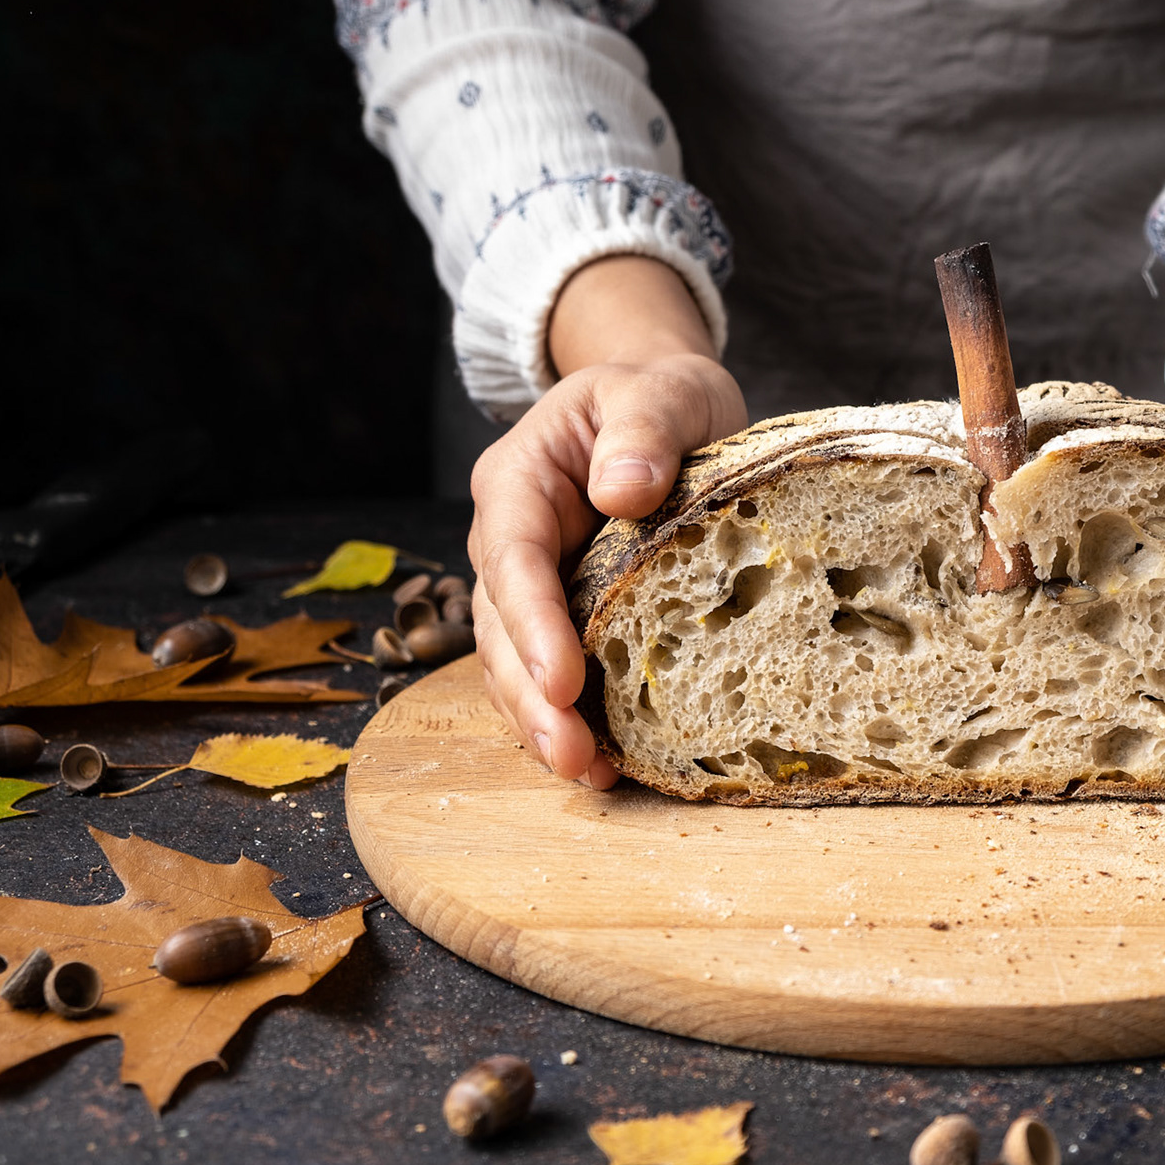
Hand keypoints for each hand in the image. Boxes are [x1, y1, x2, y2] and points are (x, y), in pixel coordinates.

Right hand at [468, 255, 746, 784]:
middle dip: (531, 698)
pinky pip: (551, 673)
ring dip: (543, 723)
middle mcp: (510, 539)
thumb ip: (643, 430)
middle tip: (572, 757)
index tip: (564, 679)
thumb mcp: (659, 390)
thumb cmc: (658, 394)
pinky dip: (568, 720)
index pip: (513, 558)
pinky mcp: (564, 615)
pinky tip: (604, 764)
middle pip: (502, 629)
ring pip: (515, 663)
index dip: (533, 624)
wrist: (662, 405)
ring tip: (587, 774)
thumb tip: (623, 488)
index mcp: (519, 482)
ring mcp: (532, 582)